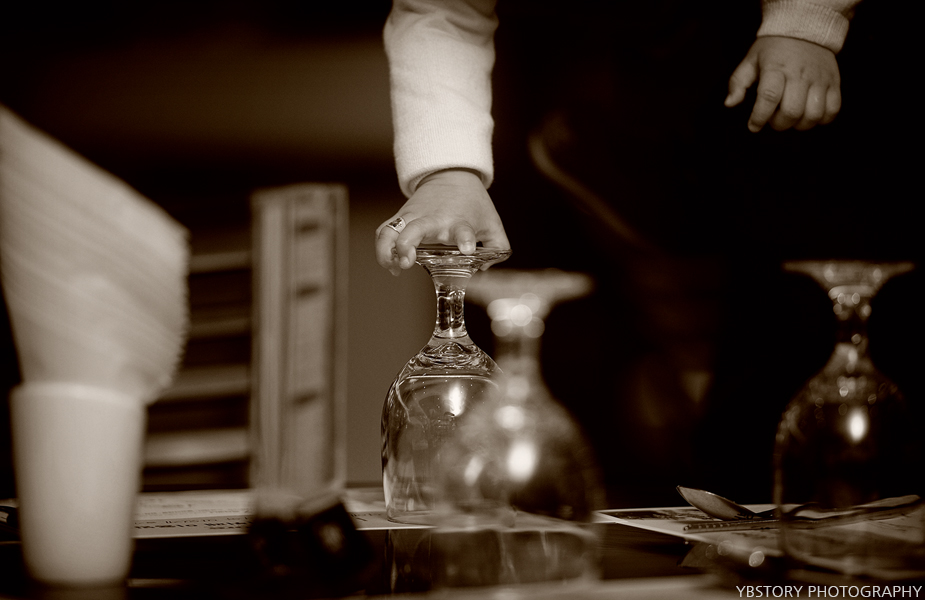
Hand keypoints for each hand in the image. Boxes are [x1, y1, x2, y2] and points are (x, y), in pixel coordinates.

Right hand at [375, 168, 509, 275]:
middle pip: (414, 230)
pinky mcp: (401, 217)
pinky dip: (382, 248)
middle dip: (406, 246)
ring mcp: (413, 217)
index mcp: (459, 221)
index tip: (467, 249)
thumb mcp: (492, 223)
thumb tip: (487, 267)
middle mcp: (433, 219)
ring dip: (387, 250)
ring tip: (394, 267)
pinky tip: (390, 264)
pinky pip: (384, 232)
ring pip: (390, 231)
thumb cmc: (472, 203)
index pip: (463, 229)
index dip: (465, 239)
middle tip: (406, 262)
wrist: (451, 175)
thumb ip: (498, 248)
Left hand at [725, 36, 840, 132]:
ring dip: (799, 124)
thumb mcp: (751, 61)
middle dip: (779, 124)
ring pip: (813, 114)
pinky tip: (808, 114)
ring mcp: (820, 79)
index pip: (769, 97)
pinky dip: (820, 120)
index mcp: (776, 68)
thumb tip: (730, 103)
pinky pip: (832, 110)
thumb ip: (738, 83)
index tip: (753, 126)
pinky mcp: (834, 83)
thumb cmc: (773, 50)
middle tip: (773, 119)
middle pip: (792, 111)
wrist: (806, 30)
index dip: (760, 117)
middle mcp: (800, 74)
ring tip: (791, 117)